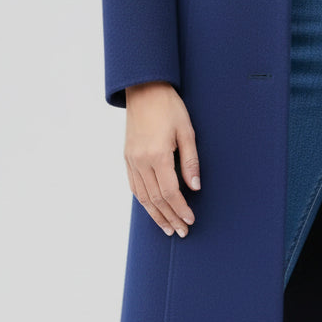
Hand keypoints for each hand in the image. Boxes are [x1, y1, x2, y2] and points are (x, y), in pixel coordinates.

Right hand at [124, 80, 200, 237]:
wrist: (144, 90)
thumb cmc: (169, 107)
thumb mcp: (187, 131)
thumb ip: (191, 161)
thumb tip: (195, 188)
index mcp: (157, 155)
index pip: (170, 192)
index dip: (181, 209)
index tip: (190, 220)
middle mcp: (141, 161)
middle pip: (156, 199)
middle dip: (170, 217)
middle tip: (181, 231)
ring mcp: (131, 160)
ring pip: (142, 196)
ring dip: (155, 214)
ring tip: (167, 228)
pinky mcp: (127, 157)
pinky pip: (134, 186)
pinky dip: (143, 201)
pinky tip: (151, 208)